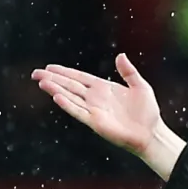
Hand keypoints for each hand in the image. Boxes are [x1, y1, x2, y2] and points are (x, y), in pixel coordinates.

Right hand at [32, 54, 185, 179]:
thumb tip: (120, 55)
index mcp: (103, 88)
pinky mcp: (96, 122)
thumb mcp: (140, 86)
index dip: (64, 72)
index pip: (79, 77)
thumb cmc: (147, 112)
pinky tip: (57, 97)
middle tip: (36, 73)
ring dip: (56, 89)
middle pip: (70, 86)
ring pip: (70, 97)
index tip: (49, 67)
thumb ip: (129, 71)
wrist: (151, 133)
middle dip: (53, 79)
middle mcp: (95, 98)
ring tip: (42, 82)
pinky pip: (79, 112)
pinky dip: (68, 105)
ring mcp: (94, 110)